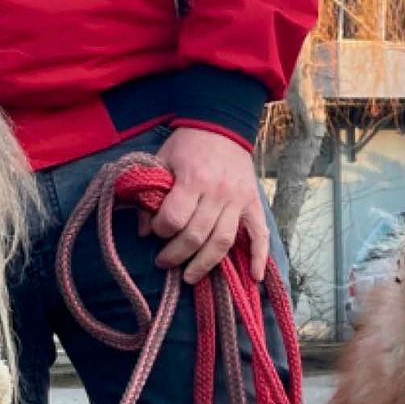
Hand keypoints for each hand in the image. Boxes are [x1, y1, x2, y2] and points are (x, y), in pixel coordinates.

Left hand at [149, 125, 269, 284]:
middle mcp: (219, 192)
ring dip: (205, 264)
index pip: (174, 218)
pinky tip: (253, 277)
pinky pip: (259, 234)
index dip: (159, 230)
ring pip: (224, 241)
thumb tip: (144, 230)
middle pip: (197, 235)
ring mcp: (239, 199)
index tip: (154, 231)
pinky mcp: (253, 203)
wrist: (222, 126)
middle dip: (176, 254)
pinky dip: (259, 257)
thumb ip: (150, 194)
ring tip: (189, 277)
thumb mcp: (161, 161)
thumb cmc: (187, 145)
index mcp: (193, 179)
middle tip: (164, 262)